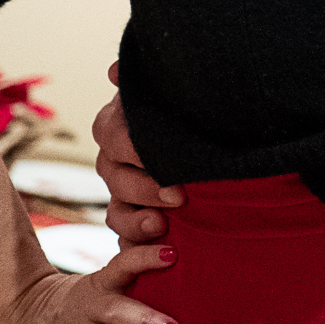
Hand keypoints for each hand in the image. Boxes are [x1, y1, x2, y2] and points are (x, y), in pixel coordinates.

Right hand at [0, 244, 179, 323]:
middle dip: (147, 320)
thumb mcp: (101, 285)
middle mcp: (88, 305)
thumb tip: (186, 274)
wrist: (22, 313)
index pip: (124, 264)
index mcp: (101, 284)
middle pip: (118, 309)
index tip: (172, 254)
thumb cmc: (81, 301)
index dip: (146, 257)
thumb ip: (132, 282)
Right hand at [96, 61, 180, 244]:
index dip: (136, 150)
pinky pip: (127, 240)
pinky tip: (161, 253)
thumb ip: (148, 82)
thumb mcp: (175, 96)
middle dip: (144, 189)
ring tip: (162, 229)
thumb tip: (115, 70)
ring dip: (136, 222)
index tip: (162, 160)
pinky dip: (139, 247)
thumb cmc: (191, 111)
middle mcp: (115, 160)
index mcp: (118, 125)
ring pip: (116, 212)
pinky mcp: (137, 219)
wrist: (211, 142)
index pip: (113, 135)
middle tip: (178, 197)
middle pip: (114, 178)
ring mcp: (124, 193)